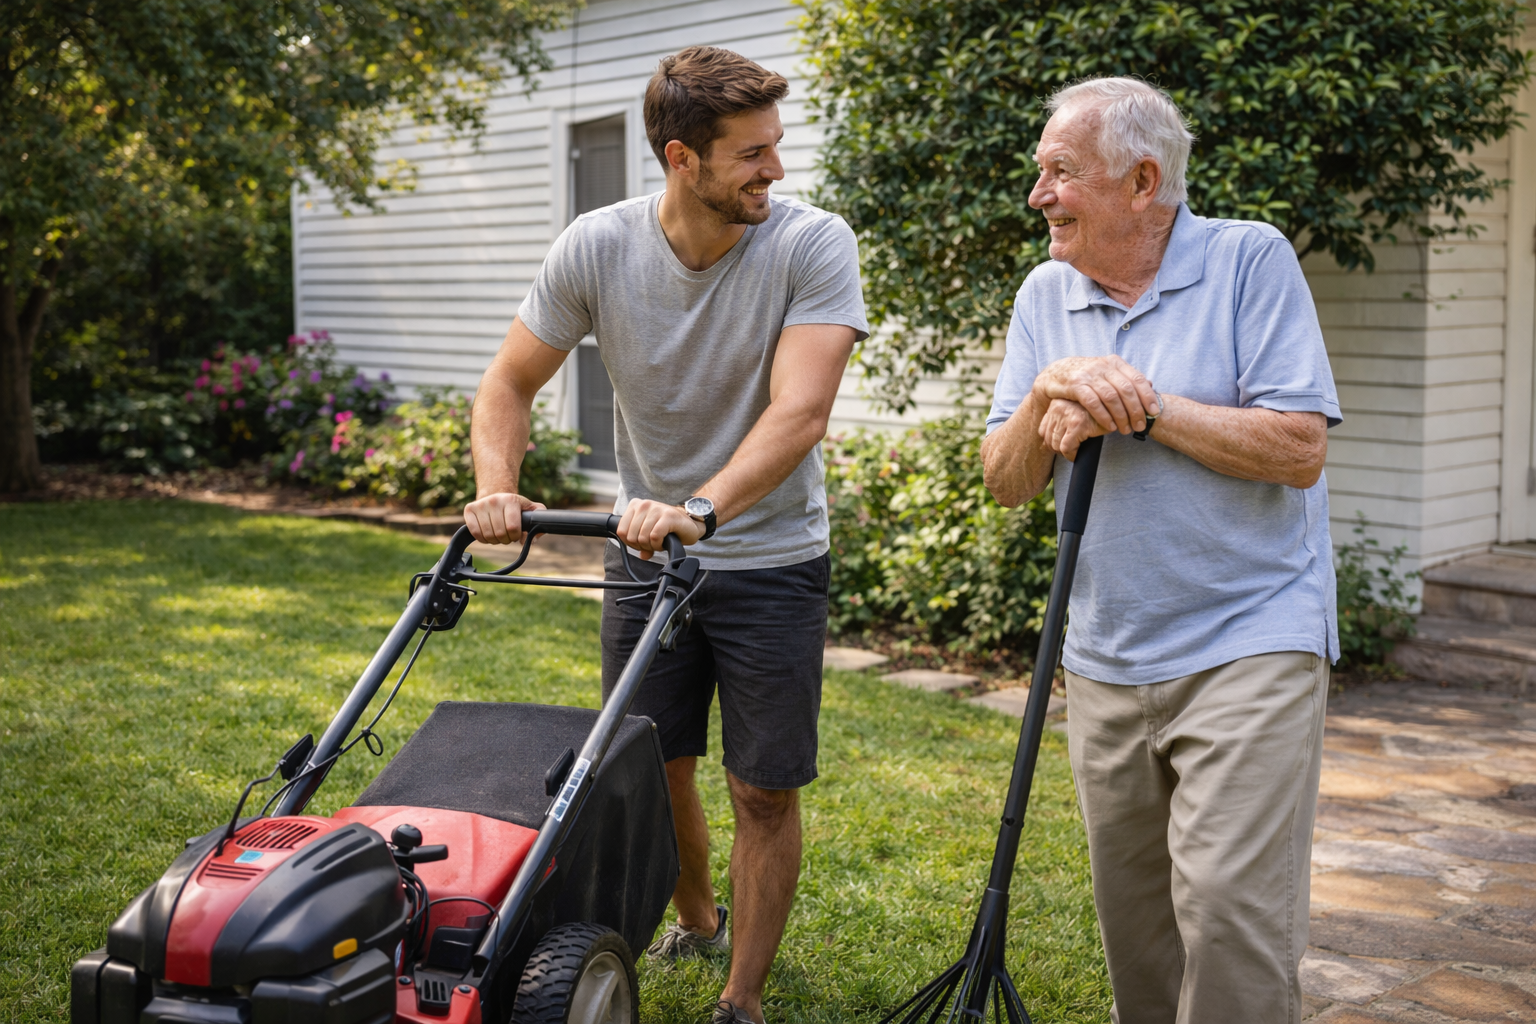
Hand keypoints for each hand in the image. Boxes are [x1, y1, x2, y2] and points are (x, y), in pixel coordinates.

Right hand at [463, 492, 545, 544]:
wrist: (497, 496)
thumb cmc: (516, 507)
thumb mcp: (532, 510)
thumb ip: (539, 522)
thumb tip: (531, 540)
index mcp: (511, 500)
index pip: (513, 528)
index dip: (516, 536)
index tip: (516, 534)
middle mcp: (495, 500)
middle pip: (500, 534)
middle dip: (506, 539)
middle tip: (507, 535)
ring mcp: (480, 504)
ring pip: (487, 535)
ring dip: (494, 540)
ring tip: (498, 533)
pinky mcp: (469, 509)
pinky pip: (474, 532)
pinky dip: (482, 539)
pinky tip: (487, 534)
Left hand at [615, 498, 705, 559]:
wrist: (690, 523)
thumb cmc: (668, 527)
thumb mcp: (648, 532)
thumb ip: (640, 542)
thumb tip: (642, 555)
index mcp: (635, 506)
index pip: (621, 530)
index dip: (630, 543)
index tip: (641, 543)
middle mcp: (644, 504)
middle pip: (632, 536)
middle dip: (642, 546)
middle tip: (652, 543)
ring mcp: (656, 509)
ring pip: (642, 537)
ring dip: (652, 546)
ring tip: (660, 541)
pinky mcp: (668, 516)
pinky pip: (655, 537)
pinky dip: (658, 544)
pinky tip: (664, 542)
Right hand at [1033, 355, 1159, 434]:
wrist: (1056, 373)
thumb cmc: (1086, 377)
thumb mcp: (1107, 373)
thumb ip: (1126, 379)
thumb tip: (1151, 384)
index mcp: (1115, 363)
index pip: (1137, 379)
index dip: (1148, 397)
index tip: (1154, 412)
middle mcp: (1103, 366)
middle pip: (1126, 390)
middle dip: (1135, 411)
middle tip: (1139, 426)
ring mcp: (1089, 375)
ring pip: (1111, 397)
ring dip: (1121, 416)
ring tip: (1125, 429)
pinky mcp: (1076, 385)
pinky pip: (1093, 403)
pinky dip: (1103, 416)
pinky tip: (1109, 426)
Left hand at [1039, 399, 1107, 461]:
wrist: (1117, 407)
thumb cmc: (1096, 412)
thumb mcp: (1074, 412)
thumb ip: (1060, 419)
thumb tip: (1046, 440)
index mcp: (1055, 403)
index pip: (1042, 430)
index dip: (1054, 441)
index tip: (1066, 444)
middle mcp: (1057, 407)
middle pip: (1048, 439)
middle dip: (1060, 449)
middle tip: (1074, 450)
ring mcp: (1066, 414)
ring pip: (1056, 445)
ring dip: (1067, 452)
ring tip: (1079, 450)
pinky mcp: (1077, 424)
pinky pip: (1066, 448)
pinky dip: (1072, 455)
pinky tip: (1081, 452)